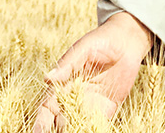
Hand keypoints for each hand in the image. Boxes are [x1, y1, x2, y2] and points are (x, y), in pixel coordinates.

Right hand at [32, 12, 153, 131]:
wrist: (127, 41)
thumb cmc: (100, 41)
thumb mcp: (84, 49)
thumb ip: (67, 64)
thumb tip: (47, 78)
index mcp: (63, 85)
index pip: (47, 107)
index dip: (41, 121)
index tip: (38, 132)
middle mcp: (74, 98)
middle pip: (59, 122)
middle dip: (56, 132)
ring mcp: (90, 105)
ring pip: (78, 126)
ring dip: (76, 131)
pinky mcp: (107, 108)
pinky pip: (98, 125)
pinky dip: (94, 131)